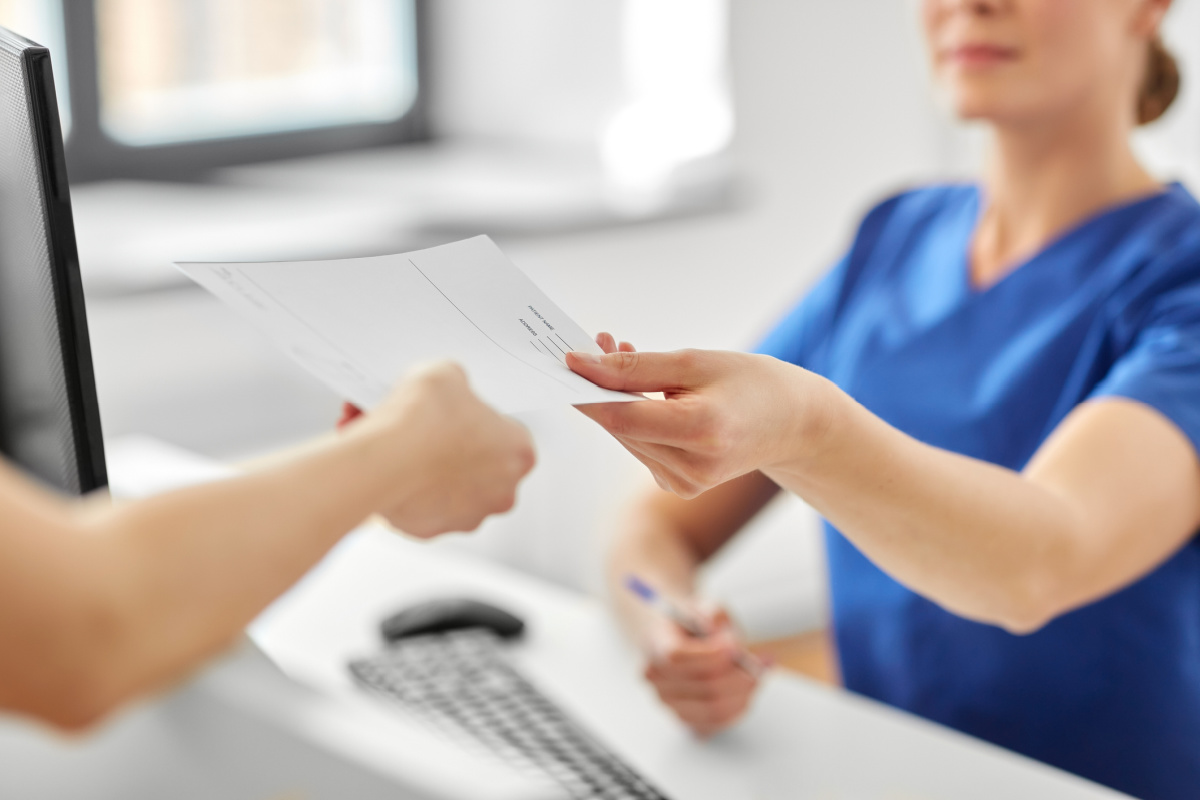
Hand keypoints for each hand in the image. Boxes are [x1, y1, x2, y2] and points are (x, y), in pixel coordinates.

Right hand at [342, 361, 535, 536]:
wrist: (383, 457)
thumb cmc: (422, 420)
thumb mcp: (446, 374)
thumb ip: (458, 385)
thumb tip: (450, 390)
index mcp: (520, 453)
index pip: (509, 435)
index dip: (482, 423)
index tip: (460, 416)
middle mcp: (502, 491)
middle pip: (485, 467)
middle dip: (460, 451)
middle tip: (432, 430)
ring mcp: (469, 516)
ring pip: (454, 491)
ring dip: (435, 472)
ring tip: (406, 447)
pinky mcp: (433, 530)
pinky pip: (423, 508)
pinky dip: (410, 491)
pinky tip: (393, 468)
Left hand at [567, 339, 835, 497]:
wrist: (793, 424)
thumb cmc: (750, 384)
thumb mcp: (695, 362)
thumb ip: (635, 367)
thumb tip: (581, 365)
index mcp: (702, 432)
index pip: (623, 417)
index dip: (589, 389)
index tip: (568, 359)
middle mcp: (692, 467)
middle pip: (620, 427)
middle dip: (601, 386)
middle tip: (599, 341)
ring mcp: (685, 483)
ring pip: (626, 437)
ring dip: (616, 399)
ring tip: (622, 355)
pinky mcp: (680, 486)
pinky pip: (640, 446)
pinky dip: (634, 417)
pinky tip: (645, 390)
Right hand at [642, 605, 760, 736]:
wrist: (677, 637)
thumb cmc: (691, 622)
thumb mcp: (703, 605)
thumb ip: (714, 614)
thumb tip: (725, 638)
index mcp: (656, 645)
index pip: (677, 657)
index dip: (709, 654)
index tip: (734, 644)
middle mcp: (657, 679)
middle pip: (703, 687)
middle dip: (739, 675)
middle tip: (761, 661)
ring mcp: (670, 703)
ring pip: (715, 709)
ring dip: (745, 692)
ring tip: (762, 671)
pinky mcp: (688, 719)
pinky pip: (719, 722)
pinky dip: (742, 705)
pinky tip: (752, 686)